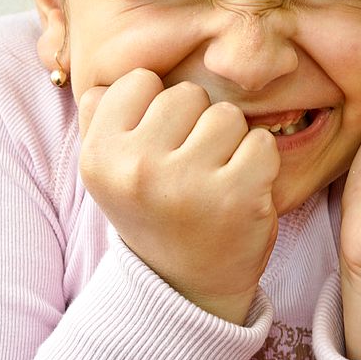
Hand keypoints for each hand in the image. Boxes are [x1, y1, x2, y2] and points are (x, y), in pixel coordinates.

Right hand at [77, 69, 280, 323]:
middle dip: (195, 124)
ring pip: (227, 115)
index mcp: (99, 156)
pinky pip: (261, 142)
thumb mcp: (109, 170)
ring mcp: (187, 184)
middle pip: (187, 94)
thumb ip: (103, 115)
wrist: (185, 288)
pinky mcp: (237, 197)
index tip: (158, 147)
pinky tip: (240, 191)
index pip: (140, 81)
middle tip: (188, 170)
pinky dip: (260, 163)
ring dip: (229, 143)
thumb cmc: (152, 213)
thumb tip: (122, 72)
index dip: (156, 109)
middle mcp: (137, 169)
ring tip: (213, 180)